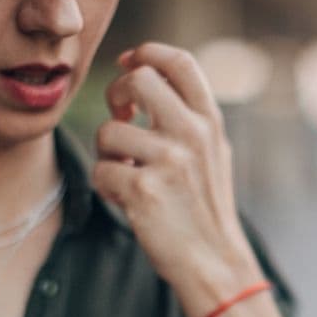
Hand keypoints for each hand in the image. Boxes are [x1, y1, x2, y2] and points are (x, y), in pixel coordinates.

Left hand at [92, 42, 262, 306]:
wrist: (214, 263)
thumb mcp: (213, 154)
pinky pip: (101, 171)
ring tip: (126, 173)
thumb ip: (187, 117)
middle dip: (117, 94)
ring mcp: (169, 162)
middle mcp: (192, 135)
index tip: (128, 63)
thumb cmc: (205, 211)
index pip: (179, 62)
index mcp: (210, 122)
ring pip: (108, 131)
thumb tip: (143, 73)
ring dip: (107, 153)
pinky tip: (126, 199)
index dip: (147, 52)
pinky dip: (106, 186)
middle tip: (120, 118)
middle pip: (138, 80)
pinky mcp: (143, 191)